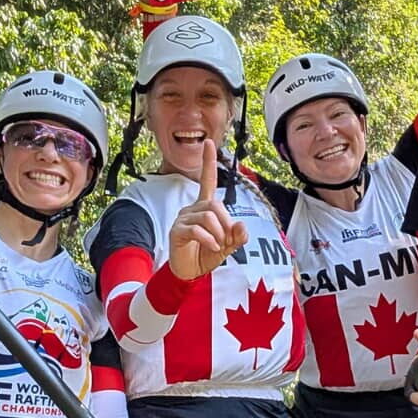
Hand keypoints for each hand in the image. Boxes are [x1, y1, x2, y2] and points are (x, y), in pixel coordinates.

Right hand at [167, 141, 246, 279]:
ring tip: (218, 246)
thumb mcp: (229, 246)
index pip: (207, 181)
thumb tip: (241, 225)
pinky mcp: (177, 231)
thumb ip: (238, 236)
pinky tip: (213, 247)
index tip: (209, 143)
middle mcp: (192, 209)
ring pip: (207, 216)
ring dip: (218, 233)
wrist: (190, 274)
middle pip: (214, 204)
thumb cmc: (207, 255)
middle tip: (227, 240)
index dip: (208, 162)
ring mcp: (183, 219)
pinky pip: (196, 229)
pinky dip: (209, 239)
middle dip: (226, 223)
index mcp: (205, 207)